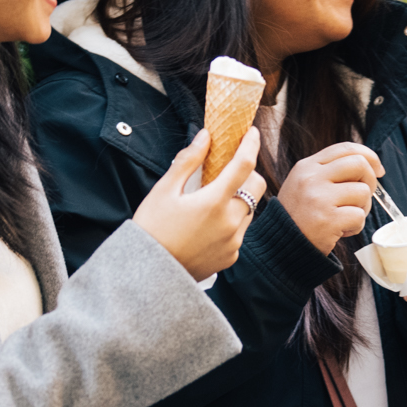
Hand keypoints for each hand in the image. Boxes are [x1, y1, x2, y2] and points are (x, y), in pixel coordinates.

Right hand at [131, 128, 265, 280]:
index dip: (250, 144)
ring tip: (214, 199)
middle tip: (229, 170)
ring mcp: (234, 242)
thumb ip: (188, 161)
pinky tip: (209, 224)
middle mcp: (231, 222)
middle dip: (248, 173)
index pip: (244, 165)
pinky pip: (240, 232)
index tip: (251, 132)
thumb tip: (205, 136)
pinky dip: (231, 221)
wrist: (149, 274)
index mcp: (214, 202)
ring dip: (240, 198)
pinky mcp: (231, 257)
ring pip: (250, 209)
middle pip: (257, 186)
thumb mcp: (164, 191)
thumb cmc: (152, 229)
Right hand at [277, 142, 383, 255]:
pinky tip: (341, 231)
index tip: (377, 169)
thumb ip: (330, 171)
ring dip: (362, 208)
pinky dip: (355, 226)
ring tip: (346, 217)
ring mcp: (319, 198)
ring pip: (363, 192)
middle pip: (359, 164)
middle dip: (370, 181)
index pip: (345, 148)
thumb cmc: (299, 217)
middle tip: (363, 197)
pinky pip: (359, 216)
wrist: (281, 247)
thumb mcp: (305, 184)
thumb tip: (369, 165)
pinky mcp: (328, 220)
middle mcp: (312, 178)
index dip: (368, 155)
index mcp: (307, 166)